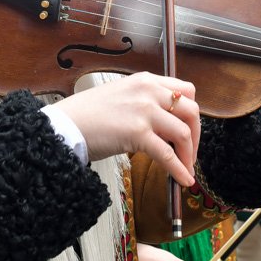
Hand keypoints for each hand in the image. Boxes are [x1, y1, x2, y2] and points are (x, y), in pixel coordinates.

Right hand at [56, 72, 199, 186]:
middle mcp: (148, 91)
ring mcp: (144, 111)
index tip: (190, 130)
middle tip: (190, 153)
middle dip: (196, 135)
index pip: (185, 90)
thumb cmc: (86, 115)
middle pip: (191, 110)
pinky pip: (168, 154)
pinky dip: (179, 169)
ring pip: (184, 133)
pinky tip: (183, 180)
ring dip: (188, 155)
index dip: (192, 113)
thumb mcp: (120, 97)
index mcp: (144, 81)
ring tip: (185, 169)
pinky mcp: (137, 132)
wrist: (64, 125)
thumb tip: (163, 126)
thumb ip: (143, 103)